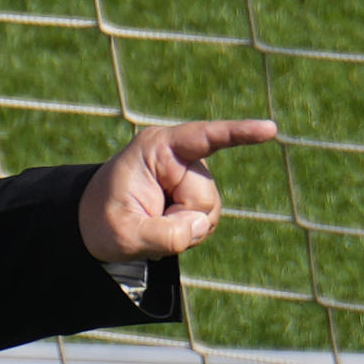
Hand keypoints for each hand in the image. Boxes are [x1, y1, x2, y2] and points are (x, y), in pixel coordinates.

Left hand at [78, 119, 277, 262]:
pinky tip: (165, 224)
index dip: (238, 134)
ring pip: (208, 213)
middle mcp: (179, 156)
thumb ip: (163, 234)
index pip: (203, 138)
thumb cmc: (102, 221)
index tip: (269, 129)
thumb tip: (199, 226)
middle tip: (145, 220)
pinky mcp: (195, 191)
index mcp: (156, 149)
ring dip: (183, 227)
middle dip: (179, 220)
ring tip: (152, 221)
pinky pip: (206, 220)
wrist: (94, 225)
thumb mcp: (123, 235)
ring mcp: (190, 174)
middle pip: (203, 199)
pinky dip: (188, 231)